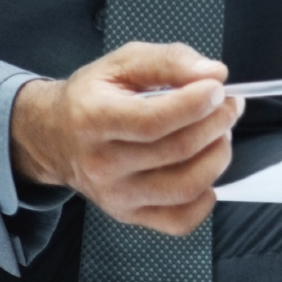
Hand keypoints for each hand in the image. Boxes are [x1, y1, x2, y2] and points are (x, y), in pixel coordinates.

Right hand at [9, 42, 241, 235]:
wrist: (54, 136)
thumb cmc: (92, 96)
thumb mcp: (123, 62)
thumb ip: (169, 60)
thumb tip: (214, 73)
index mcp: (93, 119)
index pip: (153, 121)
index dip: (196, 104)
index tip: (217, 87)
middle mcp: (102, 164)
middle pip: (178, 150)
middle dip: (217, 123)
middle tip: (227, 105)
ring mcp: (115, 195)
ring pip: (186, 187)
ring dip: (218, 155)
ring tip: (219, 133)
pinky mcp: (129, 215)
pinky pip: (180, 220)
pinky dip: (206, 197)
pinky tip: (204, 168)